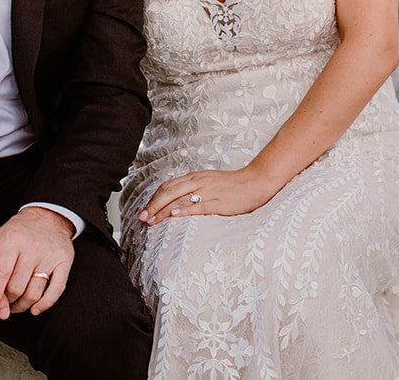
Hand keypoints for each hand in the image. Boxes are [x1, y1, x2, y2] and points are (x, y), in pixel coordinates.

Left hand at [0, 207, 76, 318]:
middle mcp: (32, 247)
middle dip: (7, 302)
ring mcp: (50, 255)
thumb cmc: (17, 232)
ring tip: (15, 306)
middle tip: (2, 306)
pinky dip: (45, 304)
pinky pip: (56, 290)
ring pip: (34, 293)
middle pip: (17, 287)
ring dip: (22, 306)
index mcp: (13, 240)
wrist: (47, 217)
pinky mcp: (64, 262)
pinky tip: (35, 309)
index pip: (2, 272)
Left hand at [138, 166, 281, 224]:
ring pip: (180, 199)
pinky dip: (185, 210)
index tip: (144, 211)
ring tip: (152, 221)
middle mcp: (199, 182)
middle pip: (169, 192)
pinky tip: (174, 215)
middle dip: (153, 206)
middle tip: (142, 218)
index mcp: (195, 177)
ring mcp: (209, 191)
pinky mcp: (219, 202)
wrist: (256, 181)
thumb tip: (175, 201)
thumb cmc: (232, 185)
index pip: (168, 186)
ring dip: (163, 211)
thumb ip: (193, 189)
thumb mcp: (209, 182)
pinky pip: (199, 206)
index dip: (154, 199)